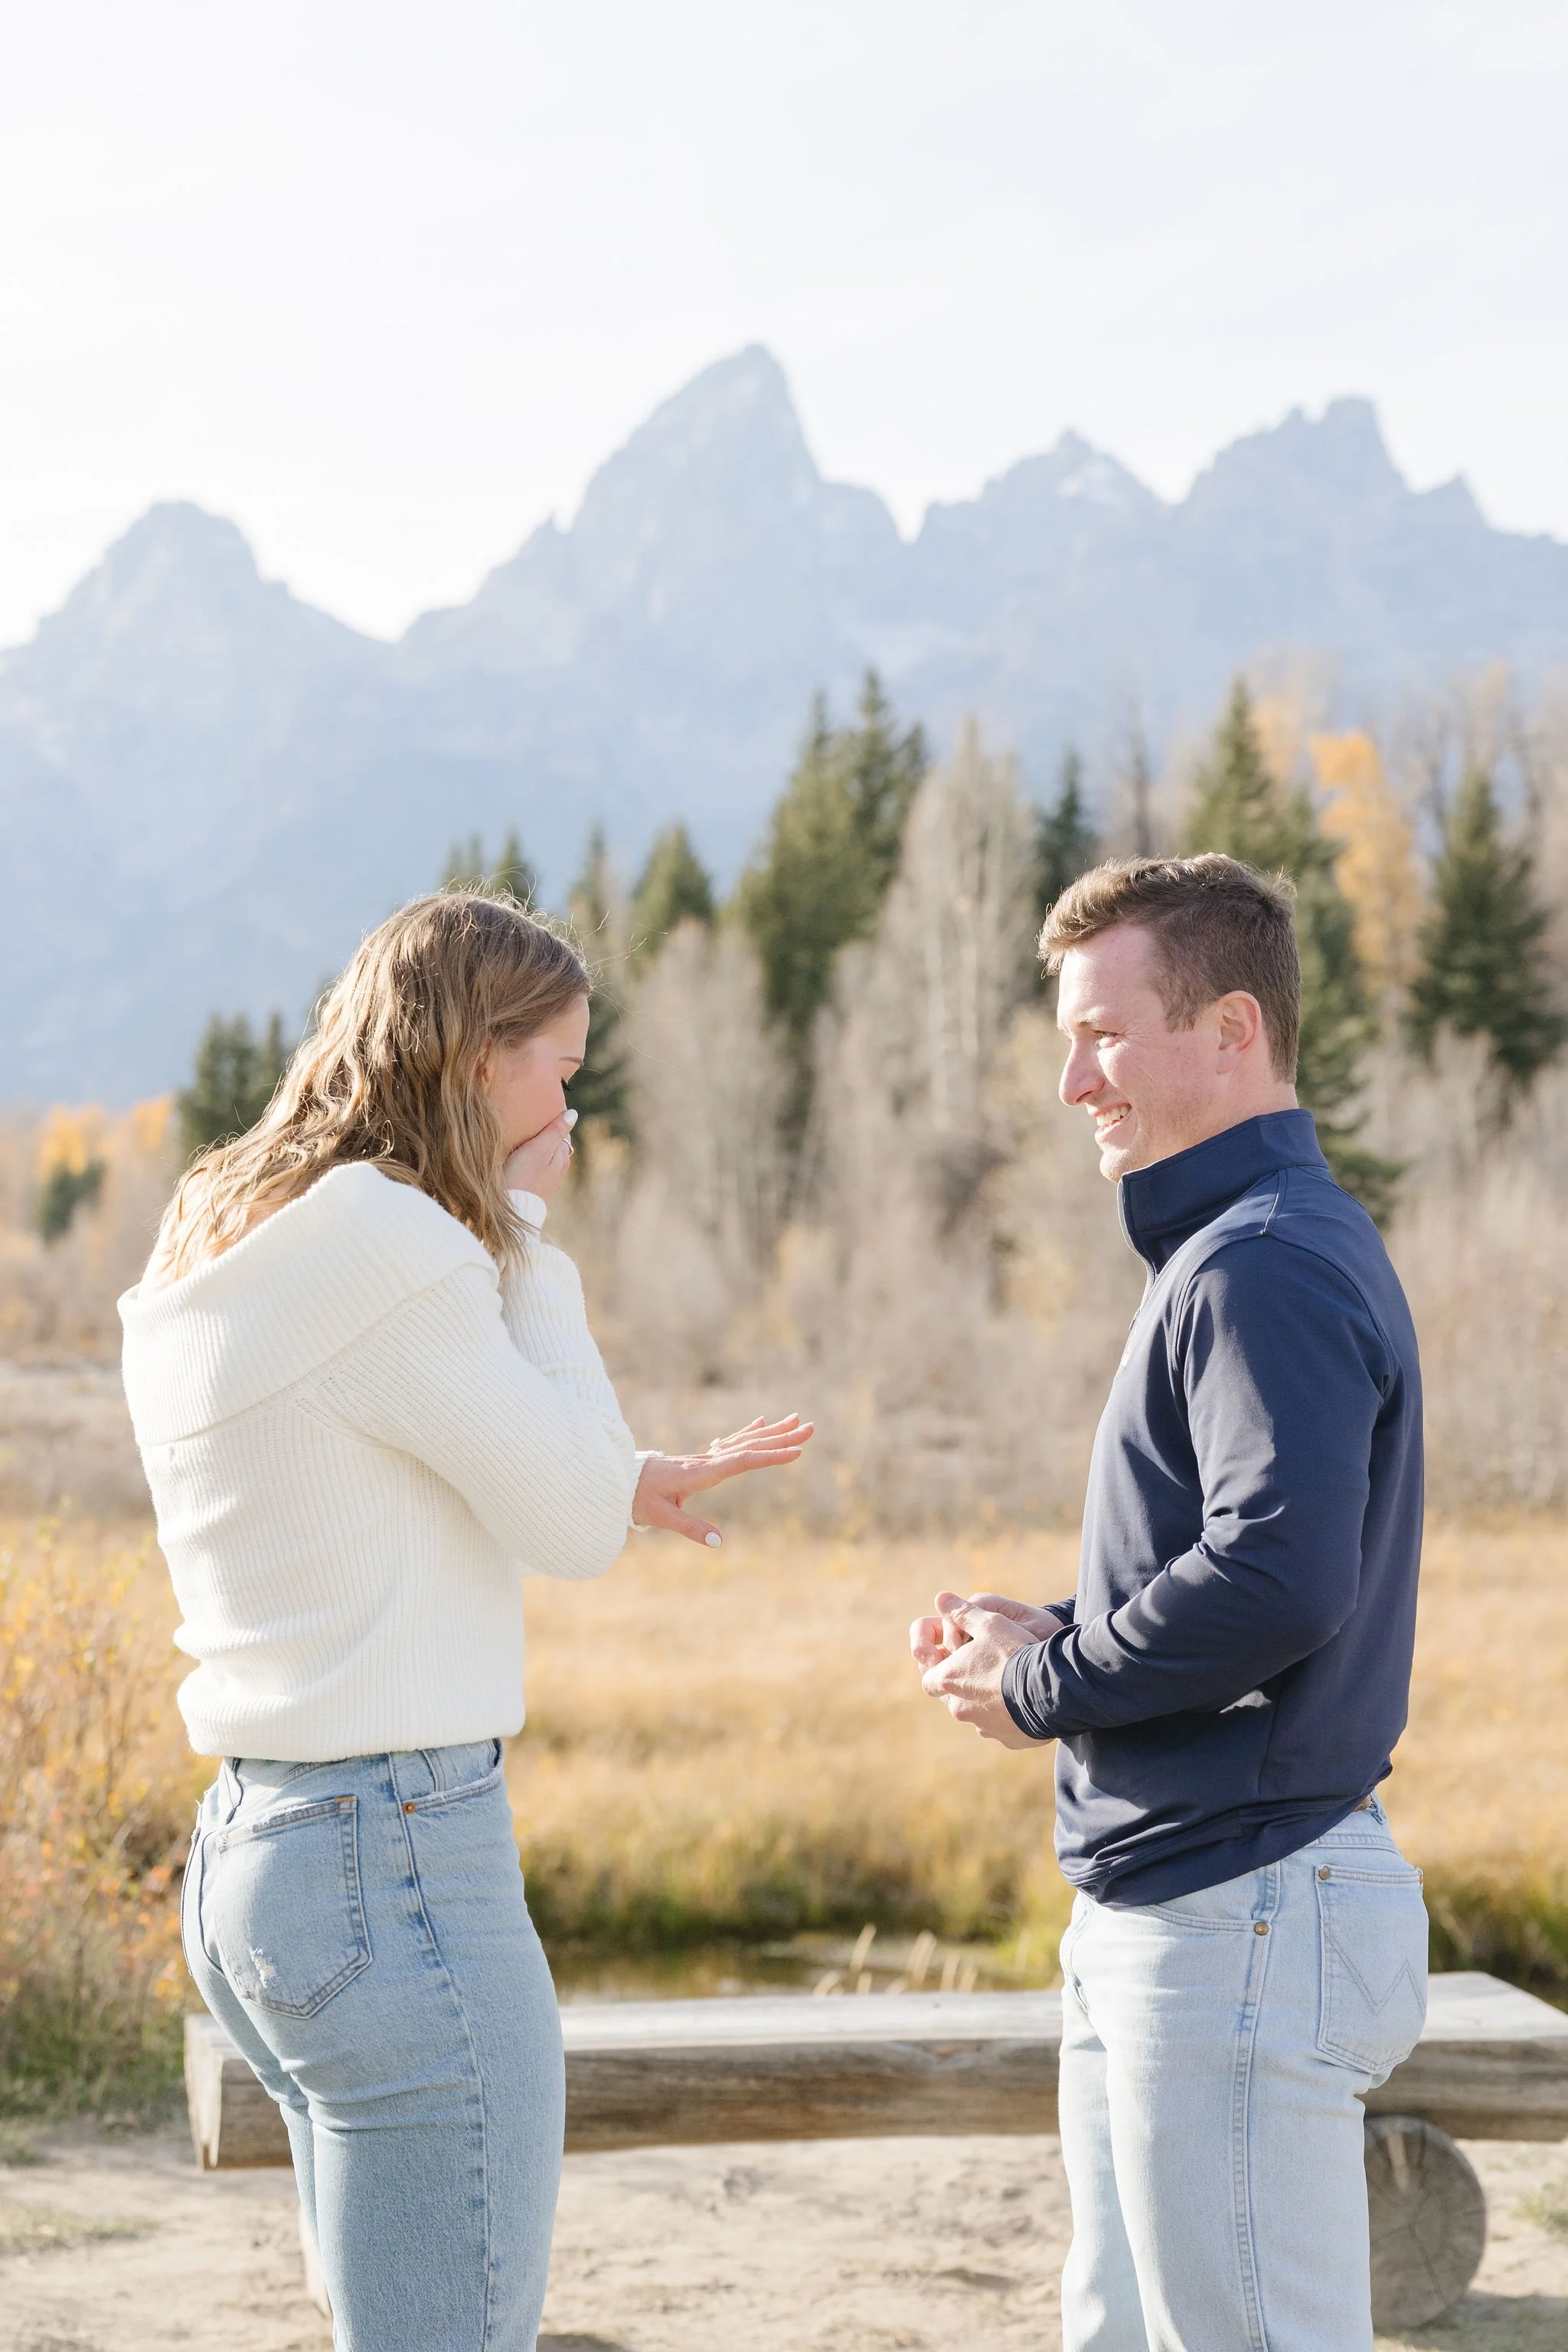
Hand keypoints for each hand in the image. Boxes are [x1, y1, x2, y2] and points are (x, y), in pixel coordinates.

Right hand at [502, 1109, 576, 1202]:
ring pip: (544, 1161)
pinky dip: (530, 1165)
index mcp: (562, 1159)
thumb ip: (555, 1131)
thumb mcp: (539, 1149)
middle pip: (554, 1148)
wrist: (510, 1209)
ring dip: (537, 1152)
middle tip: (529, 1126)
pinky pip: (534, 1173)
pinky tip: (519, 1163)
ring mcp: (546, 1185)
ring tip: (522, 1143)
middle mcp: (558, 1173)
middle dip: (546, 1138)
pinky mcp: (533, 1192)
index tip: (540, 1115)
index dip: (553, 1124)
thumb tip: (573, 1113)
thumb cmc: (522, 1176)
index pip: (563, 1135)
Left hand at [632, 1414, 813, 1544]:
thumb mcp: (660, 1517)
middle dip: (781, 1437)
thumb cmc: (637, 1498)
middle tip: (810, 1428)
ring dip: (772, 1431)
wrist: (617, 1479)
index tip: (796, 1451)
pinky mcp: (702, 1459)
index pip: (742, 1461)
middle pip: (750, 1445)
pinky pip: (731, 1442)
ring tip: (796, 1420)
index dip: (770, 1456)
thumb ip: (689, 1528)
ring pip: (745, 1440)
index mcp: (701, 1473)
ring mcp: (705, 1457)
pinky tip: (761, 1423)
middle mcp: (707, 1460)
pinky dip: (750, 1432)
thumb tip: (717, 1542)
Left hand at [912, 1589, 1043, 1748]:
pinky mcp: (1007, 1739)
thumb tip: (940, 1599)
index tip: (952, 1658)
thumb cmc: (1014, 1652)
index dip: (938, 1668)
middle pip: (953, 1698)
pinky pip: (1002, 1726)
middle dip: (965, 1684)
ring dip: (986, 1700)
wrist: (1050, 1689)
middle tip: (984, 1667)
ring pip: (978, 1713)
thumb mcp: (988, 1622)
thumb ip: (961, 1612)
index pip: (929, 1679)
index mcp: (949, 1681)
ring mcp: (984, 1727)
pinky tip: (1023, 1701)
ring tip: (1007, 1683)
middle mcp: (961, 1708)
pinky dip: (1007, 1715)